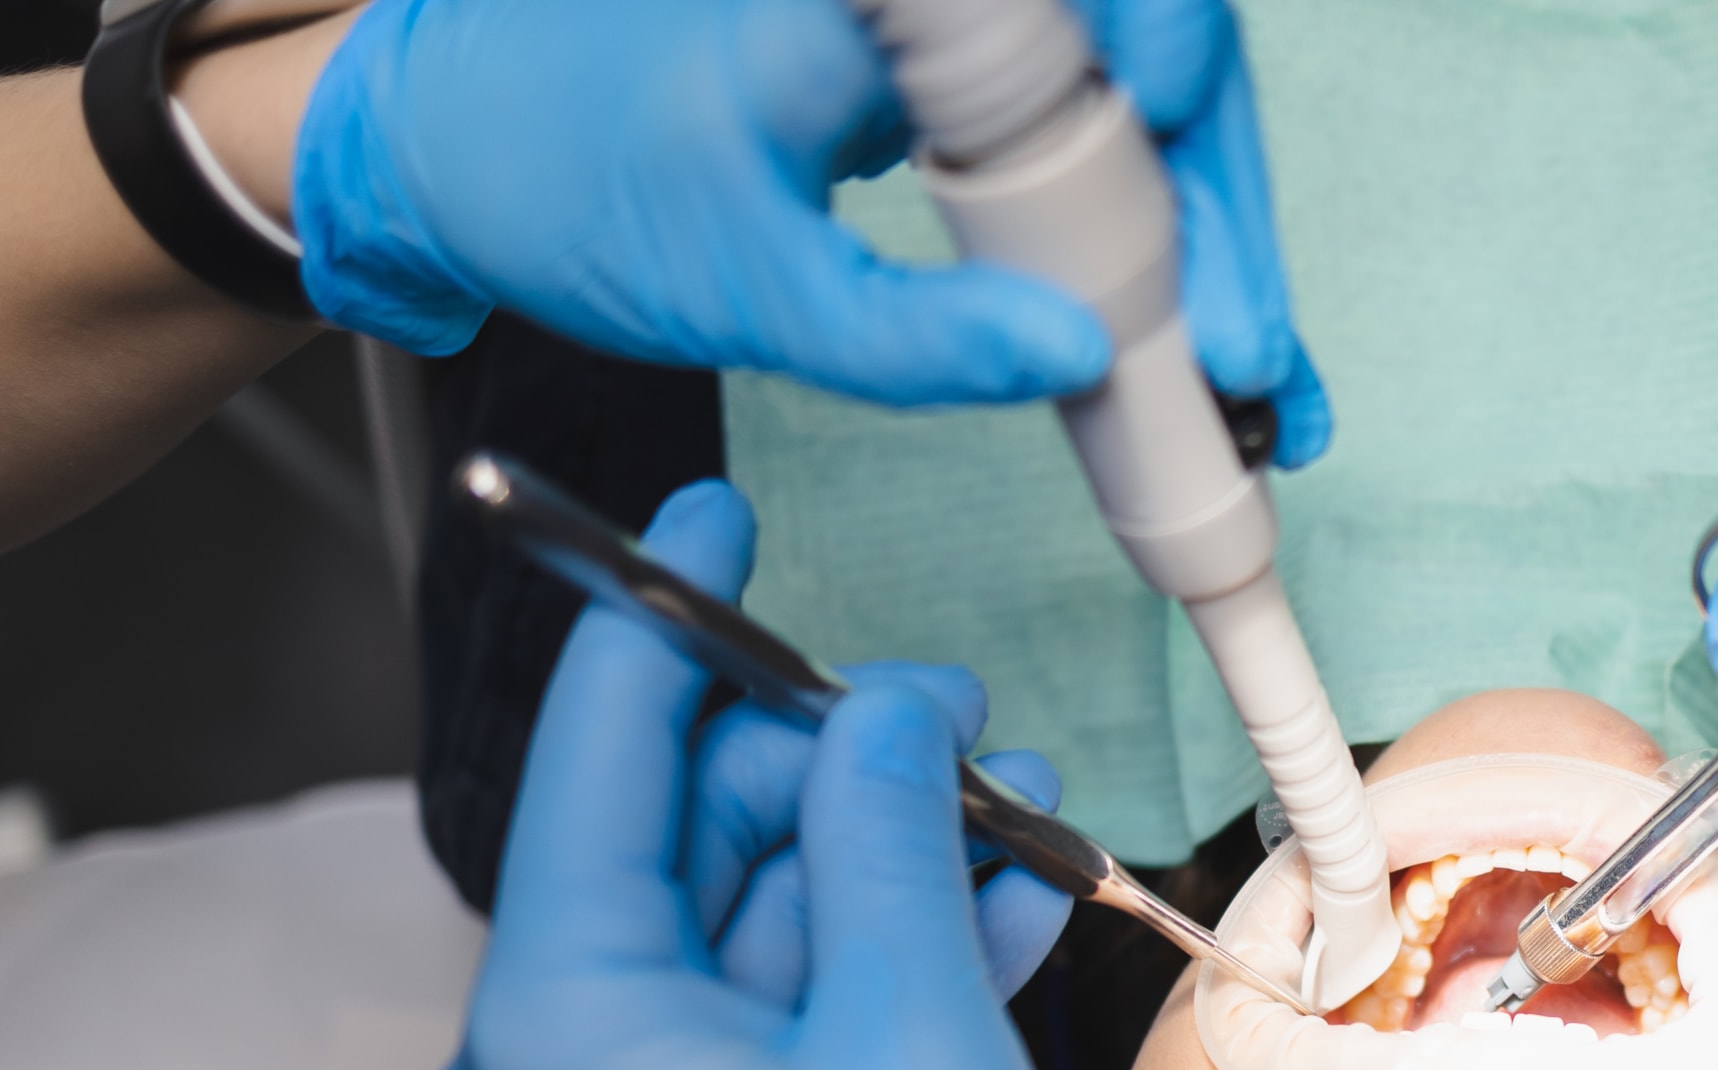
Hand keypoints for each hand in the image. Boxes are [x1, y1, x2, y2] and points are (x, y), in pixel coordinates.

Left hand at [294, 0, 1328, 454]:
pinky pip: (1094, 149)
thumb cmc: (563, 180)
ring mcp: (959, 30)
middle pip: (1157, 55)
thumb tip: (1073, 359)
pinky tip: (1206, 342)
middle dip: (1224, 210)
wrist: (458, 148)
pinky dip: (1156, 246)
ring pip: (1145, 111)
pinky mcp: (959, 89)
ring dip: (1213, 241)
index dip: (1167, 58)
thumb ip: (908, 335)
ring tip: (1259, 385)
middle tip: (1259, 360)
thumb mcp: (741, 287)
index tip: (1179, 156)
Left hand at [421, 479, 1145, 1069]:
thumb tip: (883, 701)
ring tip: (1021, 819)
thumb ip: (885, 837)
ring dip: (876, 872)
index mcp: (561, 1010)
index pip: (604, 744)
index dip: (674, 608)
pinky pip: (760, 1037)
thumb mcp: (914, 1039)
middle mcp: (546, 1068)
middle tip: (974, 719)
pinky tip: (992, 923)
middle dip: (830, 766)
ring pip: (742, 940)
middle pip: (685, 840)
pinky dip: (864, 978)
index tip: (721, 503)